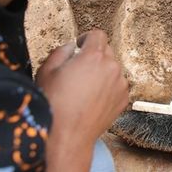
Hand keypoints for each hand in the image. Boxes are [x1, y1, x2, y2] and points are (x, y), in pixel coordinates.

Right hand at [36, 30, 128, 171]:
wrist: (67, 136)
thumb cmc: (54, 105)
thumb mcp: (47, 71)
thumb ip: (61, 51)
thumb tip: (71, 47)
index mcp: (94, 56)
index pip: (97, 35)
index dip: (86, 39)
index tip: (80, 46)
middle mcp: (112, 67)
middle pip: (106, 50)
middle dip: (94, 55)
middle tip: (78, 69)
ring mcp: (120, 84)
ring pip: (112, 68)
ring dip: (102, 72)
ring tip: (85, 88)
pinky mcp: (123, 98)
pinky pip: (117, 85)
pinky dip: (108, 87)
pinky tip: (92, 99)